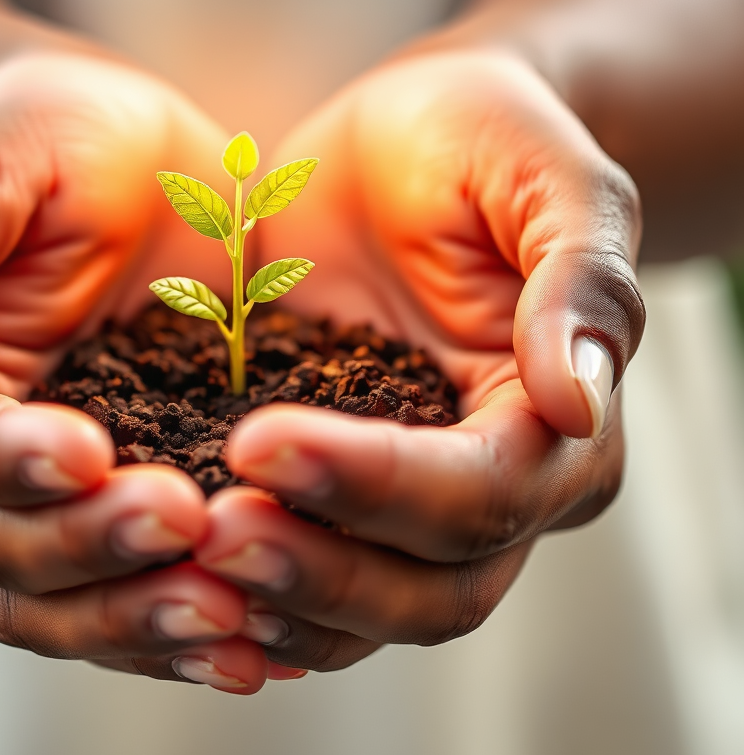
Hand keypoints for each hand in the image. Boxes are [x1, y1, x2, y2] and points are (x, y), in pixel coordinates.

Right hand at [0, 50, 273, 692]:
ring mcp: (53, 512)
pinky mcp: (132, 512)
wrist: (117, 154)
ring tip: (239, 619)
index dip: (20, 474)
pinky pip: (152, 595)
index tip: (94, 454)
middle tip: (194, 531)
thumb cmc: (31, 145)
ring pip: (78, 610)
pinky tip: (266, 638)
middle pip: (14, 564)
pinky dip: (198, 628)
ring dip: (153, 622)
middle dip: (99, 558)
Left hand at [194, 46, 644, 672]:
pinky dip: (248, 594)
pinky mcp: (336, 491)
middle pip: (433, 591)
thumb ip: (579, 279)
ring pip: (369, 612)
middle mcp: (493, 488)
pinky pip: (304, 577)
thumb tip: (579, 401)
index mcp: (557, 426)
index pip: (483, 493)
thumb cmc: (482, 143)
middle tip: (212, 531)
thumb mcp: (545, 178)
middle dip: (323, 569)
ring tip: (184, 556)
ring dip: (281, 599)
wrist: (408, 143)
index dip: (378, 484)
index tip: (261, 440)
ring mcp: (409, 502)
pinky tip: (175, 572)